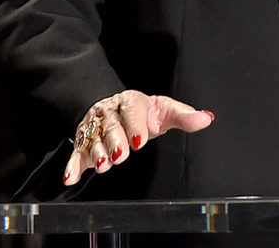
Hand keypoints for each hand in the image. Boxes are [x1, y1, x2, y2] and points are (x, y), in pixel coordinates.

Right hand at [63, 90, 214, 185]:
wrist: (111, 105)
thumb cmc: (142, 111)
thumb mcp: (163, 110)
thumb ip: (183, 116)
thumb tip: (207, 118)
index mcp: (132, 101)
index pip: (132, 110)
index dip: (135, 125)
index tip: (140, 140)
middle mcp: (111, 113)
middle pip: (111, 127)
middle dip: (115, 142)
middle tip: (121, 155)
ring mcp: (95, 128)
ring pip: (93, 140)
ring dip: (96, 153)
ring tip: (103, 164)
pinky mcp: (82, 143)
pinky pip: (76, 153)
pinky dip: (72, 165)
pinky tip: (70, 177)